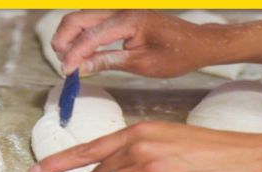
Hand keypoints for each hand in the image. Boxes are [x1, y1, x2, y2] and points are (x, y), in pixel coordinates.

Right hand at [52, 10, 220, 75]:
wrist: (198, 43)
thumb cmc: (177, 54)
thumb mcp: (143, 64)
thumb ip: (109, 61)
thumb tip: (81, 66)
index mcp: (128, 20)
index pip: (90, 35)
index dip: (74, 54)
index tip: (66, 72)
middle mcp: (121, 9)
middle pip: (78, 18)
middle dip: (64, 40)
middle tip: (63, 64)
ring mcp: (122, 10)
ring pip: (84, 17)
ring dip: (72, 36)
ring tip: (71, 60)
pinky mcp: (123, 15)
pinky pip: (95, 21)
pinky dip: (84, 34)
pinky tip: (84, 52)